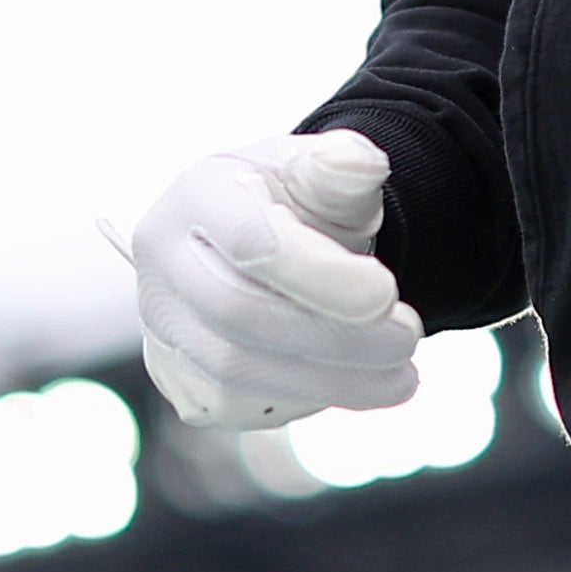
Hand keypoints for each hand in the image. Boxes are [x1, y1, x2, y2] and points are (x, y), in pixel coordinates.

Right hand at [131, 131, 425, 427]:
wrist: (260, 251)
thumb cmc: (292, 205)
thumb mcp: (319, 172)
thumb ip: (342, 166)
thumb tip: (362, 165)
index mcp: (196, 196)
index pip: (251, 242)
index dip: (321, 275)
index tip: (387, 294)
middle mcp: (162, 263)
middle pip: (240, 316)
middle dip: (336, 337)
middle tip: (408, 339)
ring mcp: (163, 328)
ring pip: (238, 373)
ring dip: (333, 382)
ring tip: (402, 374)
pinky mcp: (180, 381)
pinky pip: (240, 406)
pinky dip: (307, 400)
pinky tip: (353, 381)